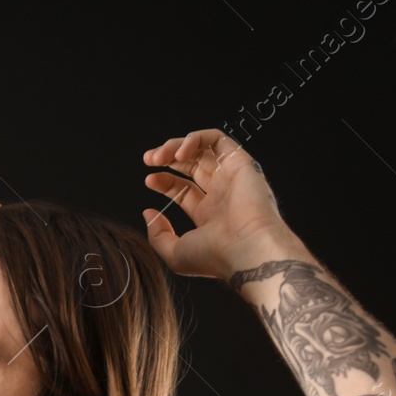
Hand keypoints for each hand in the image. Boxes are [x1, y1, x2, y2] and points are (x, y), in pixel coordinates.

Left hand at [141, 130, 294, 281]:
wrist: (246, 248)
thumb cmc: (215, 256)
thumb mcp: (175, 254)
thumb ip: (158, 235)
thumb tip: (149, 213)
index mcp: (209, 214)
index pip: (183, 188)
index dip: (163, 181)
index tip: (149, 180)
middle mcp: (222, 193)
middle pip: (191, 165)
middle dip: (166, 158)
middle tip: (148, 160)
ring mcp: (232, 177)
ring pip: (202, 149)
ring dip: (176, 146)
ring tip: (158, 156)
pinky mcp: (241, 162)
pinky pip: (217, 139)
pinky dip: (195, 139)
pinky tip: (180, 153)